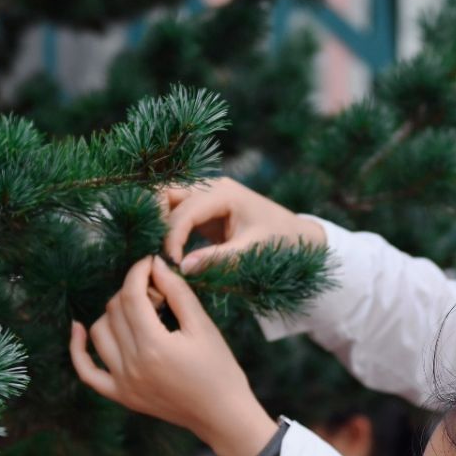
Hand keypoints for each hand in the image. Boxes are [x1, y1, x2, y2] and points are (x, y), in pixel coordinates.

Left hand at [69, 256, 278, 455]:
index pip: (132, 296)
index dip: (138, 272)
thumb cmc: (219, 369)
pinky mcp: (121, 395)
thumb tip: (155, 265)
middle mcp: (132, 365)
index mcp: (154, 346)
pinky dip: (78, 348)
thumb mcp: (203, 327)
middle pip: (115, 310)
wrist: (222, 414)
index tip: (149, 263)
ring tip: (138, 312)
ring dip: (113, 313)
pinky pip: (86, 370)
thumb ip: (177, 293)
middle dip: (131, 291)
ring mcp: (123, 383)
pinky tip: (79, 328)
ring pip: (99, 332)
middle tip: (155, 291)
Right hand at [163, 177, 324, 272]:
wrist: (298, 237)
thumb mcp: (251, 252)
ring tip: (160, 254)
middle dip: (158, 223)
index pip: (184, 211)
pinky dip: (168, 229)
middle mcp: (211, 187)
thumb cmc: (280, 242)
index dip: (172, 237)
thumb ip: (218, 260)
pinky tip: (167, 252)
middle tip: (157, 254)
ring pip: (167, 201)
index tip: (172, 264)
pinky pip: (176, 214)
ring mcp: (206, 196)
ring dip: (160, 225)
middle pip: (167, 194)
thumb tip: (182, 268)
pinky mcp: (204, 210)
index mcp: (223, 193)